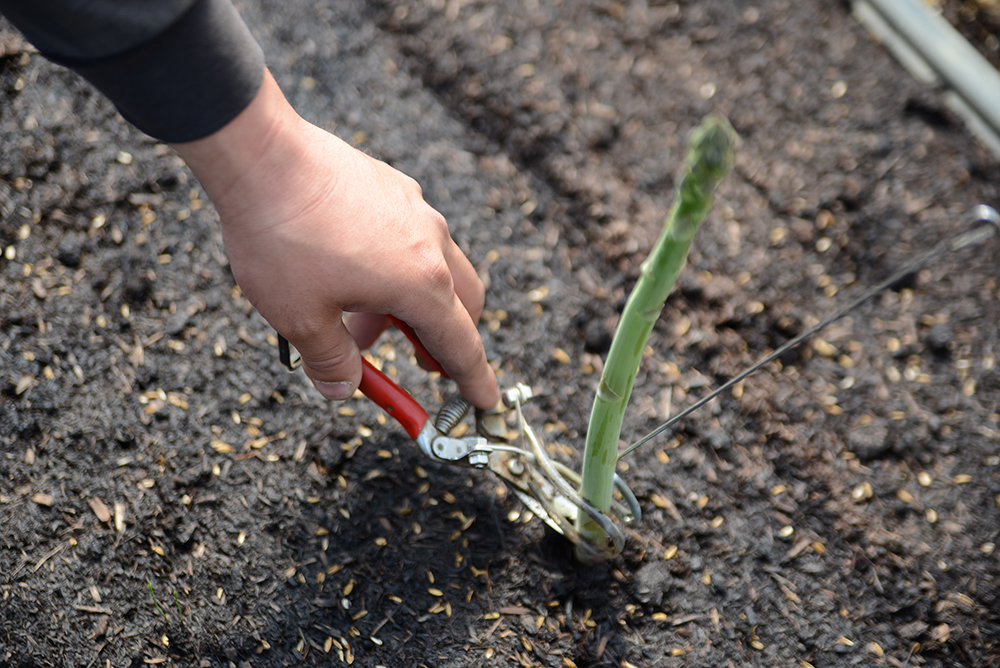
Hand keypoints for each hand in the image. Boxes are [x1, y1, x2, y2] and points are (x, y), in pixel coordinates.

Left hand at [172, 70, 499, 408]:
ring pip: (438, 268)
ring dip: (413, 303)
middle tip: (415, 360)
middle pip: (462, 305)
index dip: (473, 380)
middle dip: (444, 340)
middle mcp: (431, 244)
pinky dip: (399, 267)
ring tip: (361, 317)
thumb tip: (342, 387)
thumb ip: (330, 361)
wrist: (262, 155)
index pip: (462, 346)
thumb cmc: (282, 238)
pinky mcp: (395, 188)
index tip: (485, 401)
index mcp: (421, 284)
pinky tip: (352, 268)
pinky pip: (414, 237)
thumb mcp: (300, 318)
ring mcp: (417, 210)